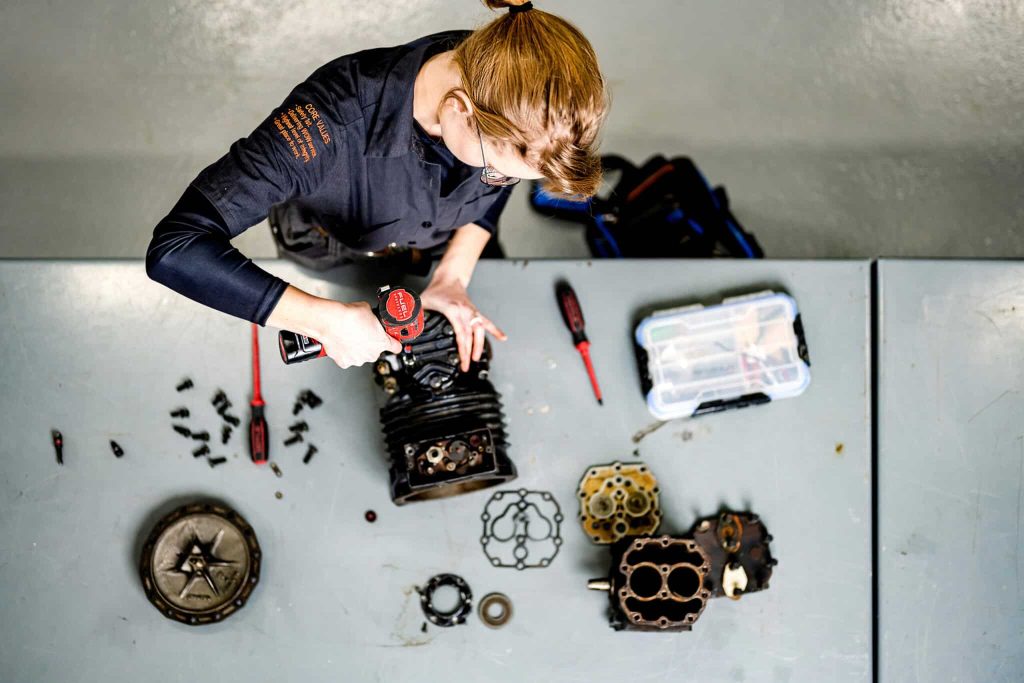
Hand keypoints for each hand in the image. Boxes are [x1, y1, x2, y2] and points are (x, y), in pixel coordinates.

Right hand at [267, 286, 401, 368]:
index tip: (393, 341)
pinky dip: (345, 352)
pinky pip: (347, 358)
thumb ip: (373, 317)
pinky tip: (342, 342)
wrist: (330, 321)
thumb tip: (370, 316)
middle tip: (362, 333)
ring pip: (361, 355)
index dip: (394, 342)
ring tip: (350, 336)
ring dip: (357, 347)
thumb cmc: (348, 316)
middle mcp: (371, 354)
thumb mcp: (368, 310)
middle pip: (375, 350)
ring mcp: (358, 359)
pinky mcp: (344, 362)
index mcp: (382, 342)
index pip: (396, 347)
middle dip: (370, 343)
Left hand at [421, 275, 506, 371]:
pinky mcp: (475, 312)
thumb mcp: (422, 302)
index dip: (462, 349)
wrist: (449, 278)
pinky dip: (495, 329)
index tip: (462, 361)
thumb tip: (406, 329)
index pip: (460, 333)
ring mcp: (472, 312)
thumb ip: (415, 315)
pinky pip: (486, 322)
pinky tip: (503, 337)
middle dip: (470, 352)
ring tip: (478, 358)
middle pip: (471, 335)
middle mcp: (465, 311)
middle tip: (467, 366)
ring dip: (480, 345)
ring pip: (480, 330)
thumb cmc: (437, 290)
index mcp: (453, 310)